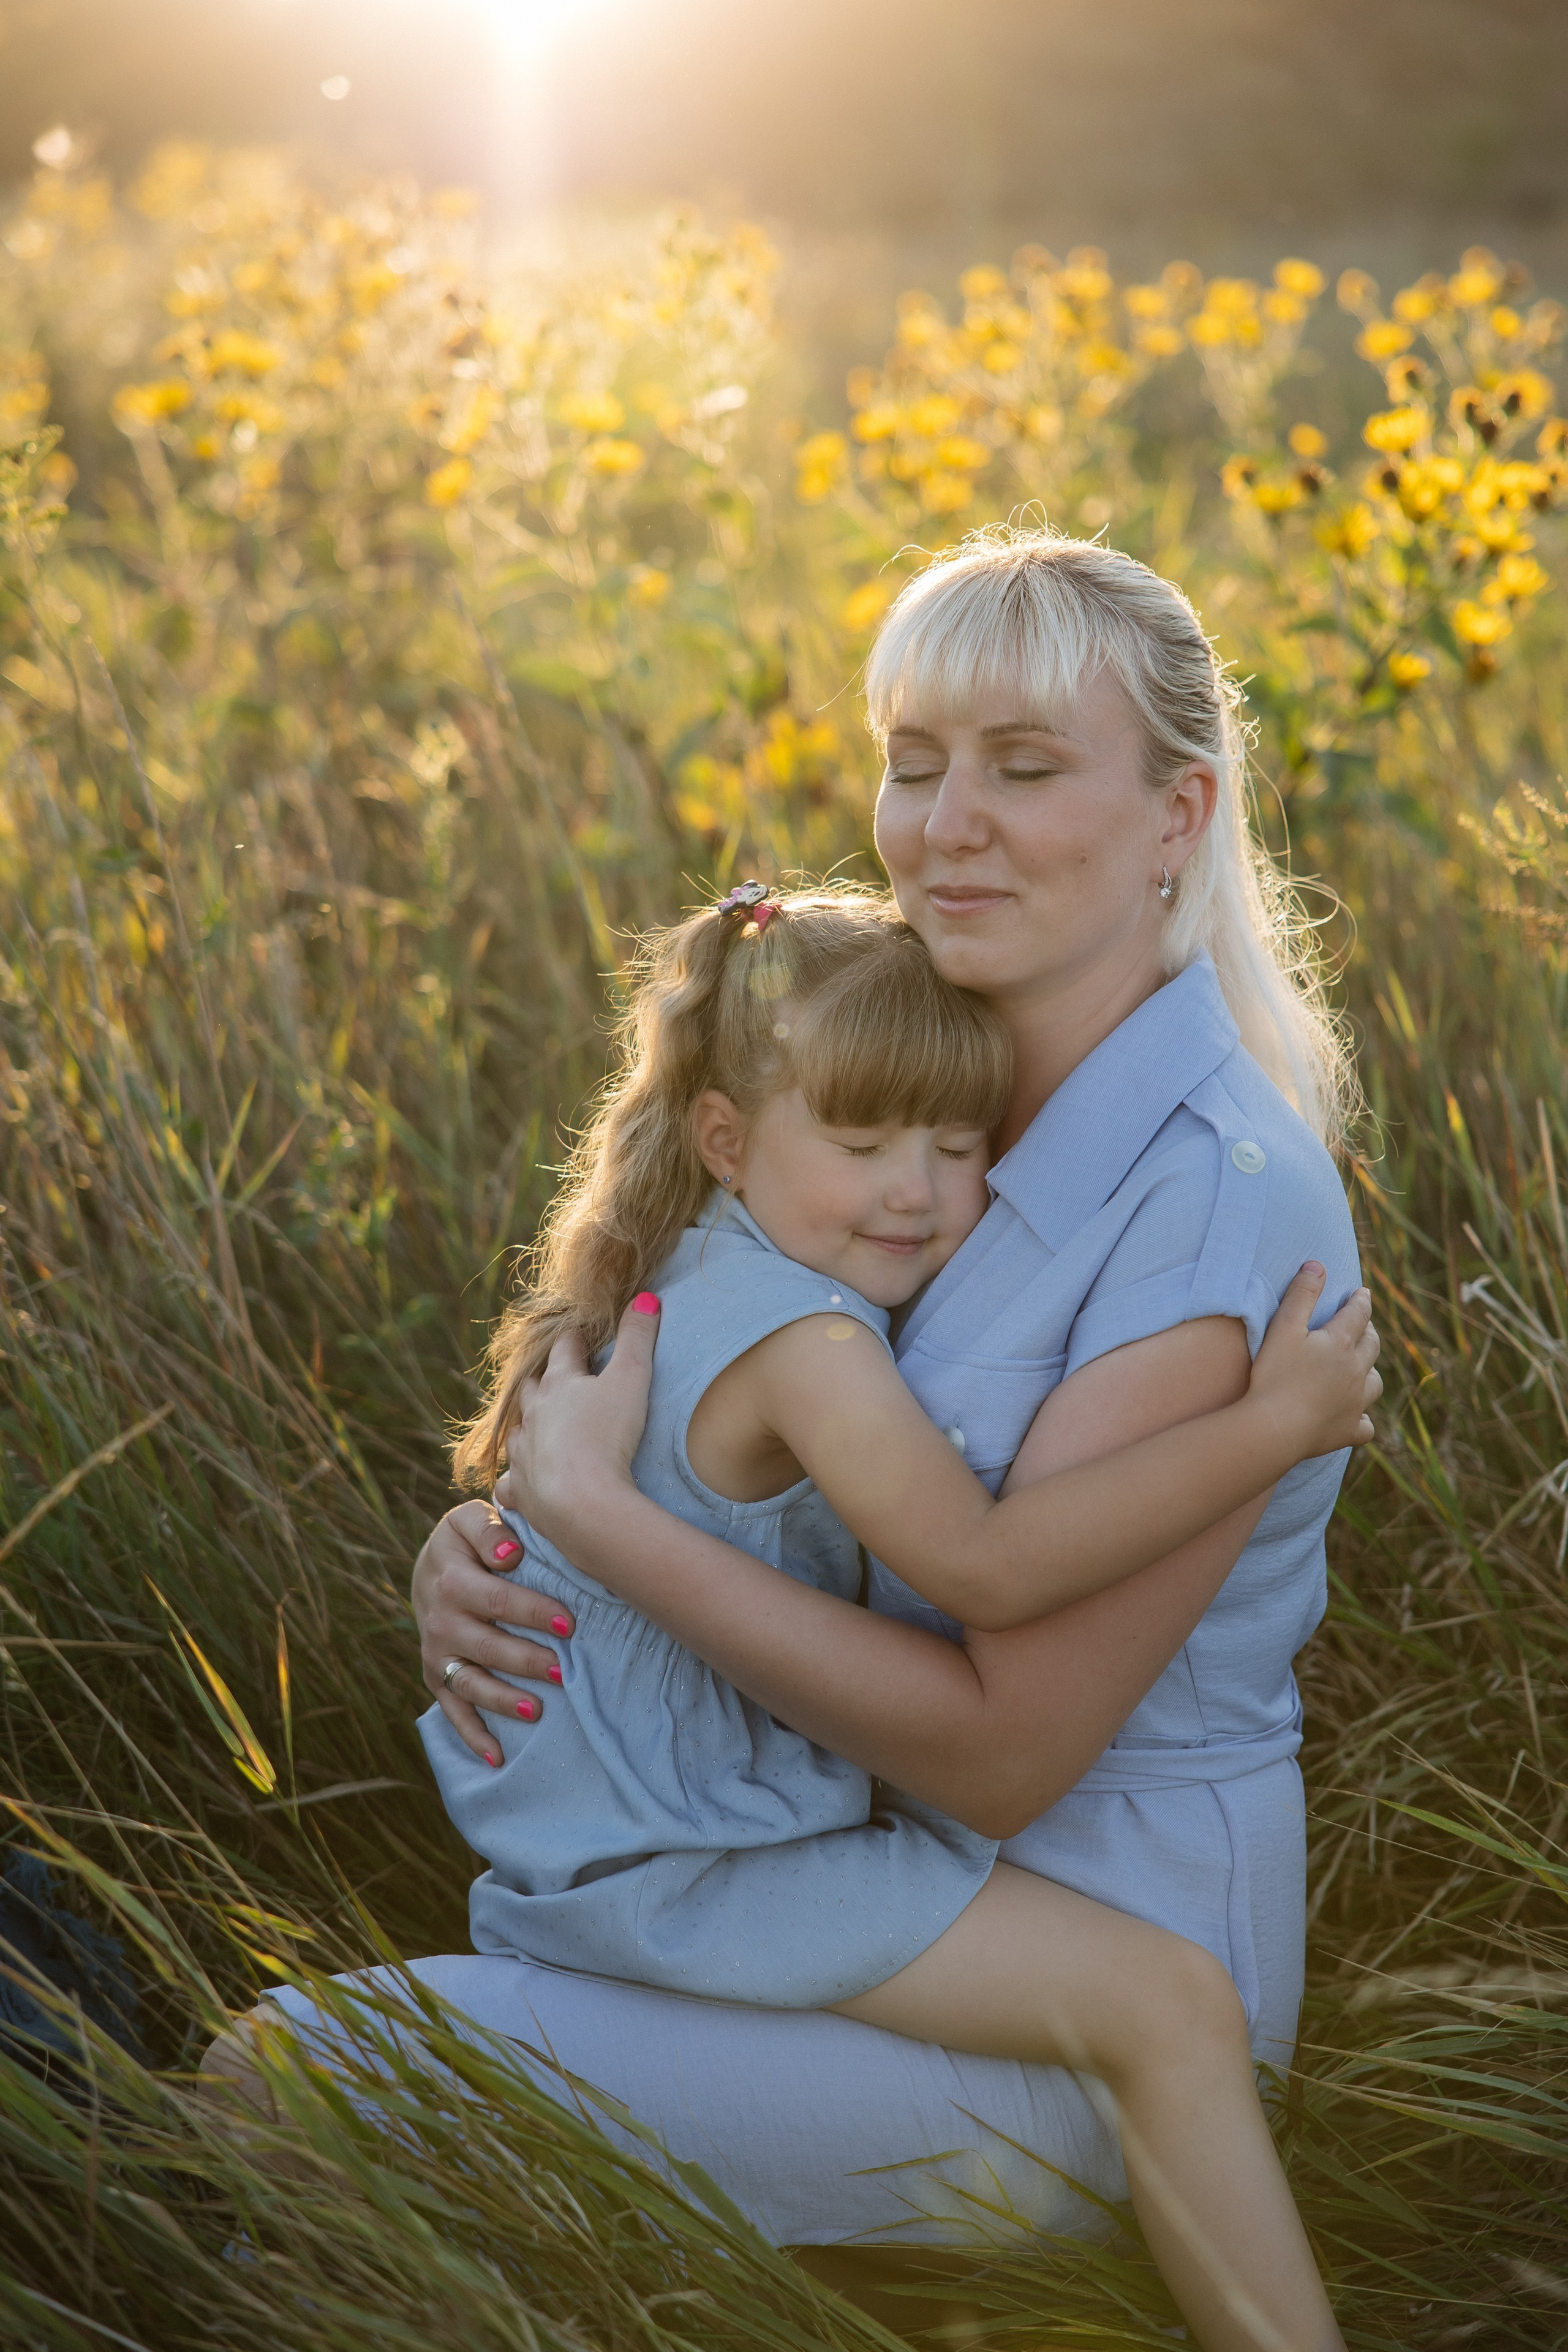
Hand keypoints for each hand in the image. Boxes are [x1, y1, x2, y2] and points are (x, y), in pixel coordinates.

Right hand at [412, 1500, 576, 1764]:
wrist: (430, 1567)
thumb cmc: (466, 1543)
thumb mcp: (467, 1520)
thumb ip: (487, 1527)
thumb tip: (510, 1551)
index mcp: (451, 1580)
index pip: (498, 1600)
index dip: (535, 1612)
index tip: (571, 1625)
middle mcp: (440, 1622)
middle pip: (488, 1646)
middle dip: (527, 1661)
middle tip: (563, 1671)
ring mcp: (437, 1654)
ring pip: (470, 1684)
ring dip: (502, 1700)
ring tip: (536, 1711)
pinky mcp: (437, 1678)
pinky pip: (453, 1711)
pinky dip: (472, 1737)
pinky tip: (497, 1758)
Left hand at [502, 1291, 660, 1547]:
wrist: (582, 1501)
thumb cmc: (609, 1435)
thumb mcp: (632, 1379)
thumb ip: (639, 1337)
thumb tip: (646, 1297)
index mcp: (559, 1384)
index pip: (565, 1349)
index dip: (576, 1340)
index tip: (584, 1337)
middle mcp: (533, 1414)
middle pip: (533, 1387)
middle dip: (545, 1380)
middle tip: (561, 1380)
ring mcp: (523, 1452)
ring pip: (518, 1430)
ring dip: (529, 1425)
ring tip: (542, 1427)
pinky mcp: (522, 1489)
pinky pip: (510, 1482)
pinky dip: (516, 1478)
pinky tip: (522, 1480)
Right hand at [1248, 1263, 1381, 1459]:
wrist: (1274, 1428)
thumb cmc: (1274, 1375)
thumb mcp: (1282, 1328)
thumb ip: (1301, 1295)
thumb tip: (1317, 1265)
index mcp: (1340, 1343)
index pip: (1358, 1314)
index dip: (1360, 1301)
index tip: (1362, 1293)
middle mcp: (1356, 1372)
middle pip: (1372, 1346)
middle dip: (1368, 1331)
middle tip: (1363, 1325)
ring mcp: (1355, 1404)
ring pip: (1374, 1383)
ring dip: (1369, 1372)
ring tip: (1362, 1368)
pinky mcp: (1349, 1431)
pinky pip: (1365, 1425)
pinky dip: (1362, 1418)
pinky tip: (1357, 1416)